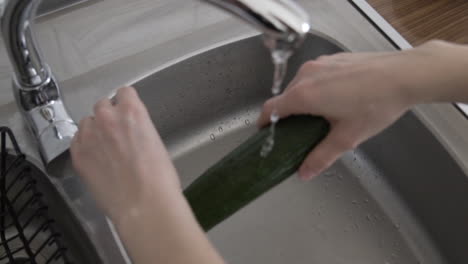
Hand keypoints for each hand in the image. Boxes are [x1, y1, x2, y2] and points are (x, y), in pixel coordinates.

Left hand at [71, 87, 180, 220]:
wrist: (144, 204)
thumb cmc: (159, 178)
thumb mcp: (156, 143)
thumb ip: (139, 130)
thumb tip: (132, 135)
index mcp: (132, 112)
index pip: (124, 92)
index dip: (127, 102)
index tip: (128, 111)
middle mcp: (107, 118)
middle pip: (102, 104)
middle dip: (109, 116)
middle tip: (117, 133)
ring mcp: (89, 136)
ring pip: (86, 122)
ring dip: (94, 130)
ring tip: (104, 148)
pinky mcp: (77, 155)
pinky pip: (76, 141)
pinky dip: (84, 145)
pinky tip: (95, 159)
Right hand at [258, 48, 429, 179]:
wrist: (404, 75)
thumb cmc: (376, 105)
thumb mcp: (346, 137)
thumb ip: (321, 157)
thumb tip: (304, 173)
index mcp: (304, 95)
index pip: (270, 109)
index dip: (264, 123)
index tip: (265, 132)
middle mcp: (306, 76)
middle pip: (285, 97)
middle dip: (287, 115)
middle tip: (298, 132)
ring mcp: (319, 64)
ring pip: (300, 85)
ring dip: (302, 100)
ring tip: (320, 116)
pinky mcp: (332, 59)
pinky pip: (314, 76)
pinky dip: (315, 88)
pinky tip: (336, 99)